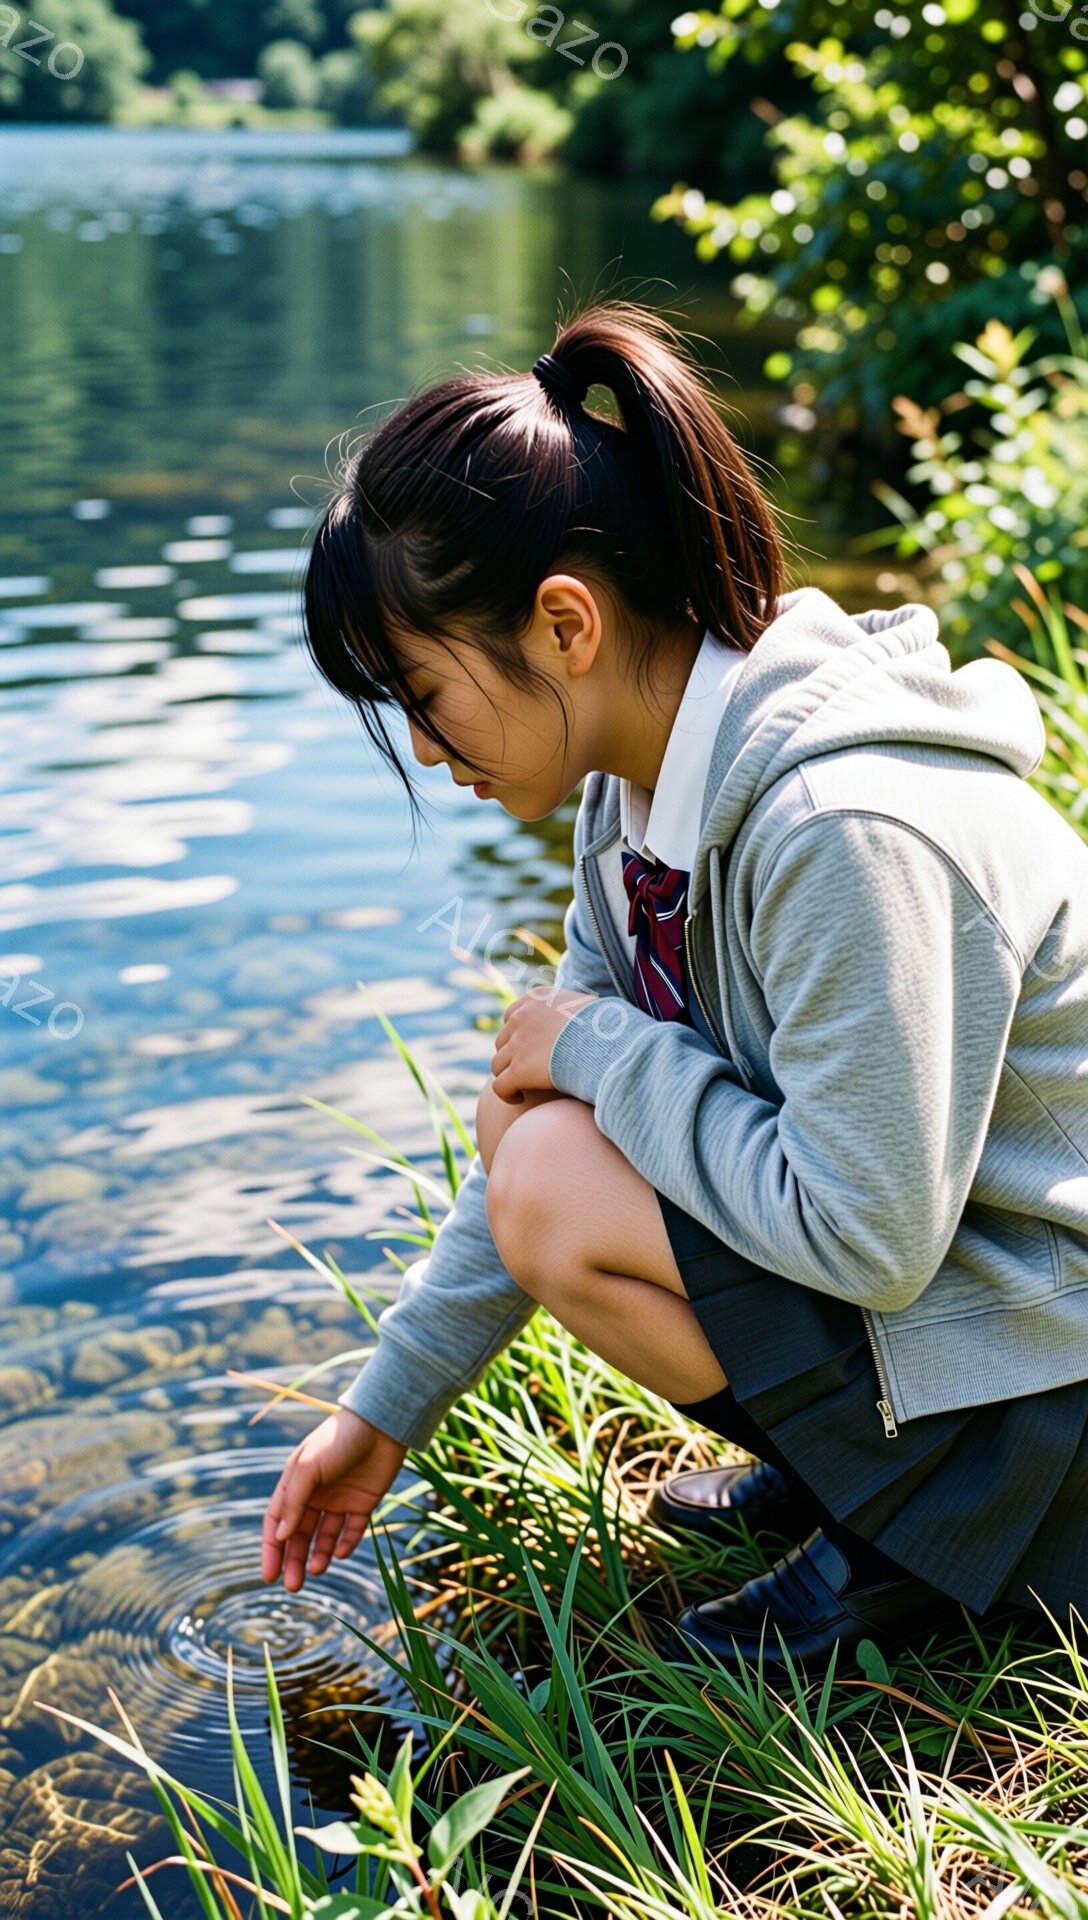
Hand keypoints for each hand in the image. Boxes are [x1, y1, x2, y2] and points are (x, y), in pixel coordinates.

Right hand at [261, 1407, 407, 1592]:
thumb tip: (281, 1537)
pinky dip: (346, 1544)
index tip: (269, 1575)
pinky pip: (352, 1531)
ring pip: (325, 1537)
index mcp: (295, 1484)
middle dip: (294, 1561)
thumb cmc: (338, 1440)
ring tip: (317, 1569)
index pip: (277, 1522)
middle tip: (293, 1586)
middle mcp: (315, 1495)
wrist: (381, 1424)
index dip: (272, 1549)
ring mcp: (340, 1500)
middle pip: (300, 1536)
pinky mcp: (364, 1503)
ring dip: (318, 1555)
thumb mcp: (308, 1468)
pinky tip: (340, 1553)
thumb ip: (294, 1502)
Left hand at [490, 984, 597, 1102]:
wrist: (604, 1043)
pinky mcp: (518, 1070)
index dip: (516, 1034)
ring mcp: (517, 1044)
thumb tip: (594, 1010)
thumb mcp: (589, 1006)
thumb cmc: (607, 1027)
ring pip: (498, 1064)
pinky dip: (507, 1094)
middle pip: (503, 1040)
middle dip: (511, 1056)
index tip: (527, 1048)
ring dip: (508, 1075)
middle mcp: (521, 1018)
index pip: (512, 1015)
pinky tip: (519, 1099)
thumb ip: (578, 1008)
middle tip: (527, 1071)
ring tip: (522, 1087)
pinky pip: (500, 1086)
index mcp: (536, 1000)